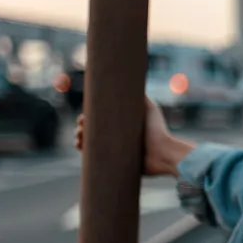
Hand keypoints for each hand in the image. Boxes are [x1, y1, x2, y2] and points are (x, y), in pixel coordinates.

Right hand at [75, 97, 194, 177]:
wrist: (163, 152)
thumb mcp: (150, 109)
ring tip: (80, 134)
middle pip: (93, 130)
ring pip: (91, 143)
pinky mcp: (115, 162)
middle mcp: (117, 138)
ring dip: (80, 137)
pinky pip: (95, 157)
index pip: (100, 119)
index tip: (84, 115)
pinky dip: (85, 150)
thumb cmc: (158, 130)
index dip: (90, 116)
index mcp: (122, 126)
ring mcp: (116, 150)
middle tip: (82, 123)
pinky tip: (79, 145)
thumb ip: (141, 97)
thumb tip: (131, 80)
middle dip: (82, 126)